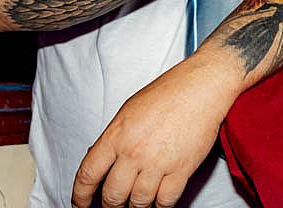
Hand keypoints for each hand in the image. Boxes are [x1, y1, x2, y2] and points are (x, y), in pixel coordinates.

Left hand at [71, 59, 235, 207]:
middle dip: (110, 206)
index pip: (87, 175)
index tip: (81, 204)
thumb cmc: (169, 92)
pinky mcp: (181, 169)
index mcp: (116, 135)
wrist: (202, 86)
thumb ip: (113, 138)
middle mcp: (134, 152)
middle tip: (113, 206)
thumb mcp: (129, 111)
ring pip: (138, 203)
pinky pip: (165, 201)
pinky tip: (157, 202)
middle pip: (112, 196)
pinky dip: (159, 206)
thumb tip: (100, 162)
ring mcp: (158, 163)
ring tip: (136, 204)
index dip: (80, 196)